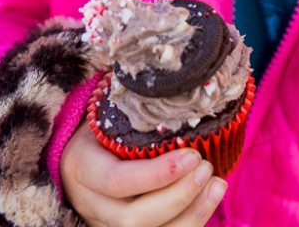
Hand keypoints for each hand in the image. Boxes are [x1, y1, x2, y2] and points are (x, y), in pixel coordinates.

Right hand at [60, 120, 227, 225]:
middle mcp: (91, 203)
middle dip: (177, 196)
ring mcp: (106, 223)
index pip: (116, 182)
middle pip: (132, 218)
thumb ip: (132, 109)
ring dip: (190, 214)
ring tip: (217, 184)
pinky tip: (210, 198)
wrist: (80, 152)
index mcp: (81, 167)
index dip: (156, 175)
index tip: (192, 154)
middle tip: (206, 167)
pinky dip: (189, 222)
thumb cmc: (101, 124)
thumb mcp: (105, 112)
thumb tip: (177, 85)